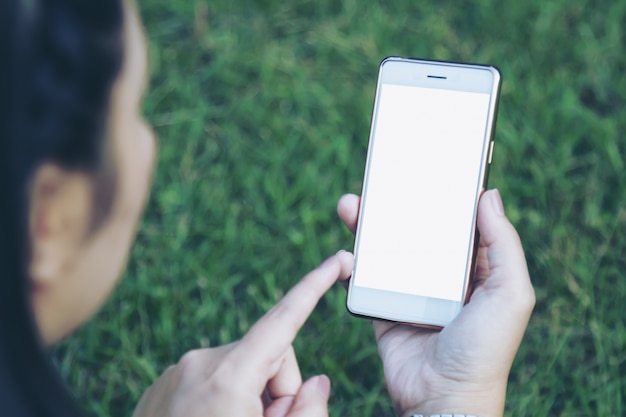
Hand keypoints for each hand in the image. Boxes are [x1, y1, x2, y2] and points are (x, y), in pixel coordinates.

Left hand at [133, 252, 353, 416]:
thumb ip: (307, 412)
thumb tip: (316, 382)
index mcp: (229, 376)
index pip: (284, 318)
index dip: (316, 287)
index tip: (338, 261)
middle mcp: (200, 363)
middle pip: (270, 354)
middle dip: (280, 388)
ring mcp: (178, 372)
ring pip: (242, 366)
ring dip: (251, 396)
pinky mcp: (165, 383)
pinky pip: (213, 377)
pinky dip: (224, 399)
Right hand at [337, 190, 534, 416]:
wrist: (441, 398)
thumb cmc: (485, 350)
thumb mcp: (511, 294)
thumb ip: (504, 245)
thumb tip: (490, 194)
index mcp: (475, 269)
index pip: (458, 223)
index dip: (444, 195)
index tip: (429, 166)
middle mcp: (441, 276)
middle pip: (416, 231)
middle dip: (398, 204)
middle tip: (382, 178)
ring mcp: (410, 291)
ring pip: (386, 249)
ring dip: (368, 225)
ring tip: (353, 203)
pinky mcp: (383, 307)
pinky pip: (364, 278)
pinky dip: (353, 262)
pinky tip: (347, 248)